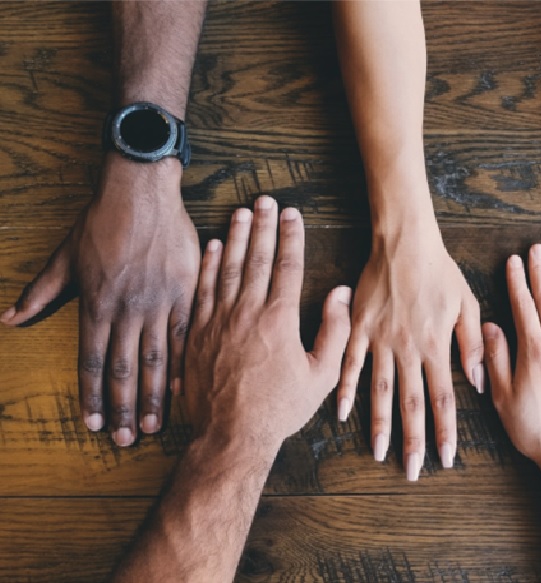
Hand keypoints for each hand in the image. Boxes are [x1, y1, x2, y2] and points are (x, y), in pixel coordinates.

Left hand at [0, 155, 199, 444]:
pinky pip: (186, 335)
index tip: (92, 425)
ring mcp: (159, 302)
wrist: (141, 192)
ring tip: (153, 424)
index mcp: (96, 304)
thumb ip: (41, 291)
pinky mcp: (186, 292)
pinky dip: (185, 363)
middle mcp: (127, 310)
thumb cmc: (101, 221)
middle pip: (123, 369)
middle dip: (122, 408)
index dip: (91, 397)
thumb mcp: (65, 256)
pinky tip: (184, 388)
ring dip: (153, 395)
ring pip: (157, 359)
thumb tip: (8, 319)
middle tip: (126, 440)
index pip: (91, 361)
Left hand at [184, 196, 351, 447]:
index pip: (287, 266)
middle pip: (256, 258)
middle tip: (266, 200)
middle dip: (263, 226)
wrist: (230, 435)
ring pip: (228, 267)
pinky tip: (214, 246)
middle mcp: (247, 312)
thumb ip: (334, 331)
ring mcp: (218, 320)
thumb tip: (340, 293)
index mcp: (279, 319)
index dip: (291, 237)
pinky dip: (208, 265)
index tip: (293, 214)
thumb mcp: (321, 375)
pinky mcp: (197, 332)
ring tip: (241, 212)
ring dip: (236, 237)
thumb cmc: (279, 408)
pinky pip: (203, 289)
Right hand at [337, 216, 482, 479]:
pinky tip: (341, 412)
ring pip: (380, 390)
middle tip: (412, 470)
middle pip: (411, 403)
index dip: (445, 431)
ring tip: (378, 452)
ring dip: (379, 424)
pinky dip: (345, 389)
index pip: (443, 398)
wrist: (404, 243)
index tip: (446, 458)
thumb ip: (472, 344)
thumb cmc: (440, 272)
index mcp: (436, 345)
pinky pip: (350, 363)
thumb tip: (478, 382)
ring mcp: (380, 340)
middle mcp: (408, 349)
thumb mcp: (467, 304)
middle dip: (413, 440)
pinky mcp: (359, 328)